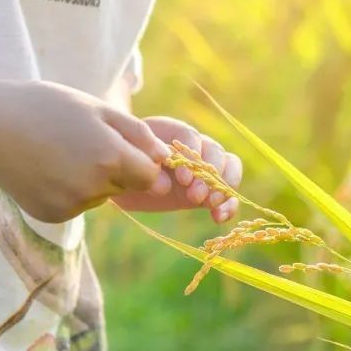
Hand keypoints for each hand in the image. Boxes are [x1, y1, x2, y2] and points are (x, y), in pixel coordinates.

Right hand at [0, 80, 173, 222]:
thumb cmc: (47, 107)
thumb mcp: (98, 109)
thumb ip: (138, 134)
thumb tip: (165, 158)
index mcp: (109, 158)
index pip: (150, 176)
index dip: (142, 161)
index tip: (122, 145)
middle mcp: (93, 188)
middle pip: (125, 186)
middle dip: (116, 168)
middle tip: (83, 140)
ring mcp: (70, 206)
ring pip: (100, 195)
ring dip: (92, 179)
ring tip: (61, 151)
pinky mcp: (52, 215)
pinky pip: (77, 205)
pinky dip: (70, 190)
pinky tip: (48, 168)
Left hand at [112, 116, 242, 223]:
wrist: (122, 180)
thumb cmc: (123, 164)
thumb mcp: (128, 160)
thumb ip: (144, 163)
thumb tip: (163, 172)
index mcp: (171, 133)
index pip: (191, 136)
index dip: (192, 156)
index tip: (183, 179)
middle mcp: (193, 147)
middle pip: (215, 151)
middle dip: (210, 174)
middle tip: (196, 195)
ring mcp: (203, 168)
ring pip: (228, 167)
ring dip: (223, 187)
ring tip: (211, 205)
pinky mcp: (207, 189)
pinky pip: (227, 192)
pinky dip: (228, 204)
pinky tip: (219, 217)